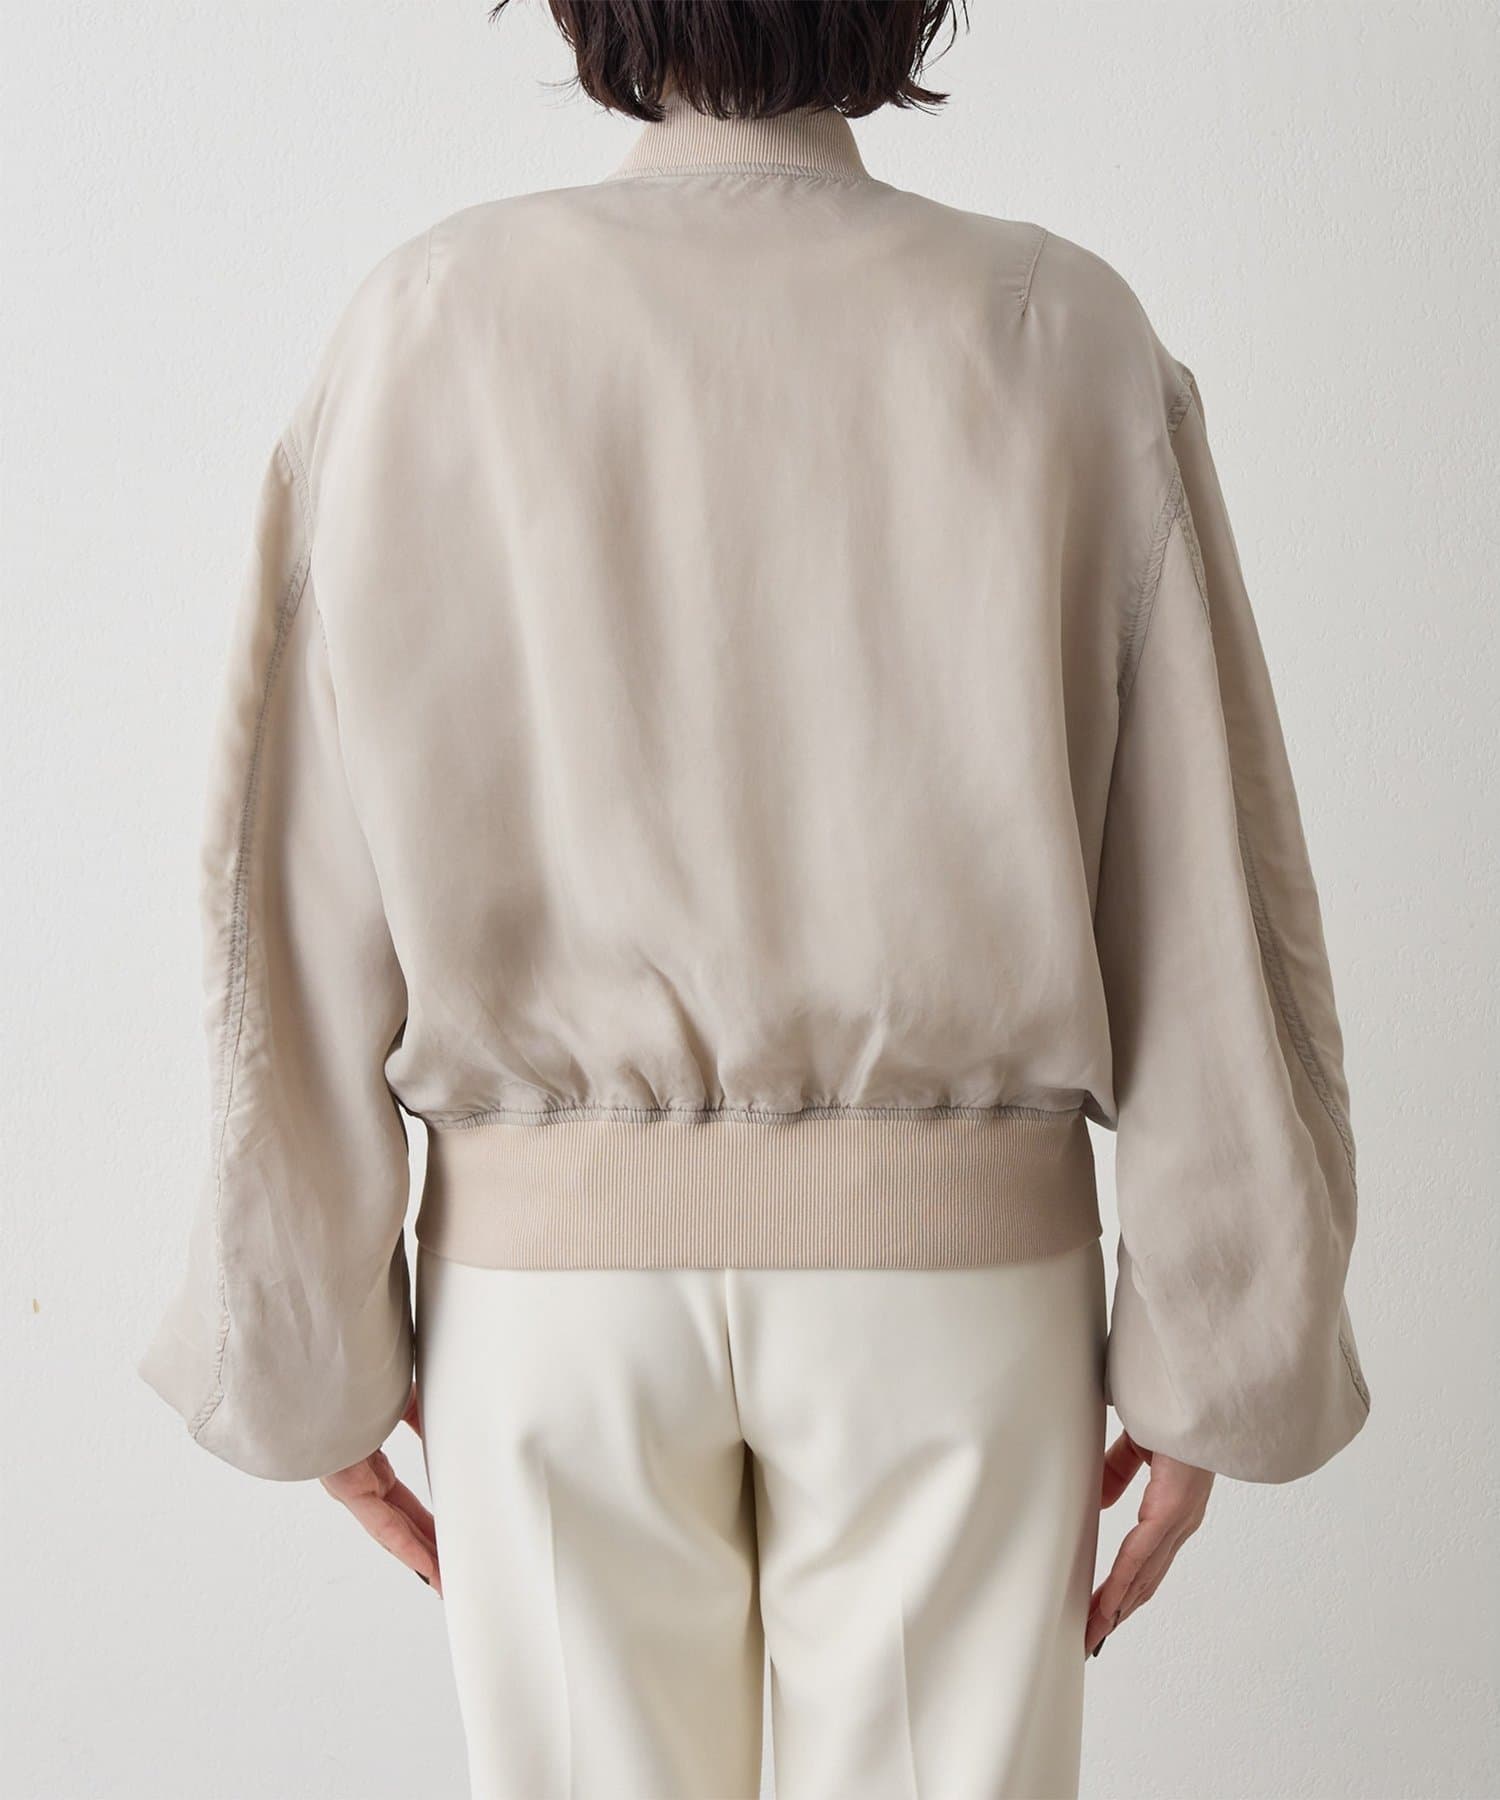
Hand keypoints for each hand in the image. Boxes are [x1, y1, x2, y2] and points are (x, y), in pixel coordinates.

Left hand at [320, 1385, 441, 1594]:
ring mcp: (352, 1488)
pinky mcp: (348, 1487)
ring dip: (421, 1560)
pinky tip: (429, 1566)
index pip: (403, 1505)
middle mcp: (359, 1482)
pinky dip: (408, 1547)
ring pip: (393, 1534)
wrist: (318, 1370)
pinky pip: (383, 1526)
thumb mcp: (399, 1400)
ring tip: (445, 1583)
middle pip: (401, 1525)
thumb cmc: (352, 1381)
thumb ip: (420, 1418)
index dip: (426, 1526)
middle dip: (427, 1551)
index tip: (446, 1543)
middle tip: (452, 1573)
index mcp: (368, 1464)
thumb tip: (446, 1426)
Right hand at [1085, 1430, 1211, 1654]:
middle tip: (1090, 1640)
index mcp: (1173, 1504)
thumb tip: (1099, 1503)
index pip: (1143, 1558)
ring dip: (1116, 1608)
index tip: (1101, 1614)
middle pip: (1144, 1578)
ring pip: (1143, 1576)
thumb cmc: (1170, 1408)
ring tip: (1090, 1635)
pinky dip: (1121, 1584)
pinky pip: (1141, 1554)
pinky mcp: (1172, 1508)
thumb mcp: (1135, 1444)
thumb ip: (1117, 1472)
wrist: (1197, 1386)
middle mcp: (1181, 1520)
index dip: (1123, 1588)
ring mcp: (1179, 1517)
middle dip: (1116, 1612)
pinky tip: (1105, 1607)